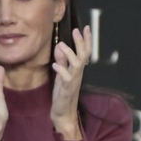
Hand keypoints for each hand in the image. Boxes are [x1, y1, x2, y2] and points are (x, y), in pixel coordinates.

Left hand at [50, 25, 90, 140]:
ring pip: (76, 65)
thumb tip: (60, 45)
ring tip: (62, 44)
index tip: (85, 27)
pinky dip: (61, 71)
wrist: (63, 113)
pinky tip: (54, 65)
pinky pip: (66, 78)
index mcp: (77, 70)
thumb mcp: (61, 74)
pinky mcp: (66, 90)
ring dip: (70, 54)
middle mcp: (77, 74)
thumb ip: (62, 61)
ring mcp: (73, 82)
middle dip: (81, 42)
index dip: (86, 40)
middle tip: (78, 30)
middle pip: (83, 55)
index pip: (84, 52)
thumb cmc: (62, 94)